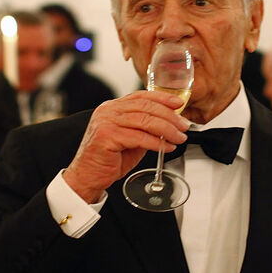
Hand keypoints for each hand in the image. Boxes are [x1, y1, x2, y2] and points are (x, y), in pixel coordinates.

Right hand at [62, 91, 188, 202]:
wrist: (88, 177)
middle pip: (146, 106)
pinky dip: (157, 143)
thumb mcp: (130, 139)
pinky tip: (166, 147)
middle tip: (184, 126)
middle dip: (169, 116)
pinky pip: (139, 137)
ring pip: (145, 120)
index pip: (141, 96)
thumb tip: (168, 124)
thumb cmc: (108, 159)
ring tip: (179, 137)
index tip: (179, 103)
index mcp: (112, 107)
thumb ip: (145, 128)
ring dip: (167, 129)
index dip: (162, 98)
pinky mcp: (106, 136)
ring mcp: (106, 122)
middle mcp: (108, 110)